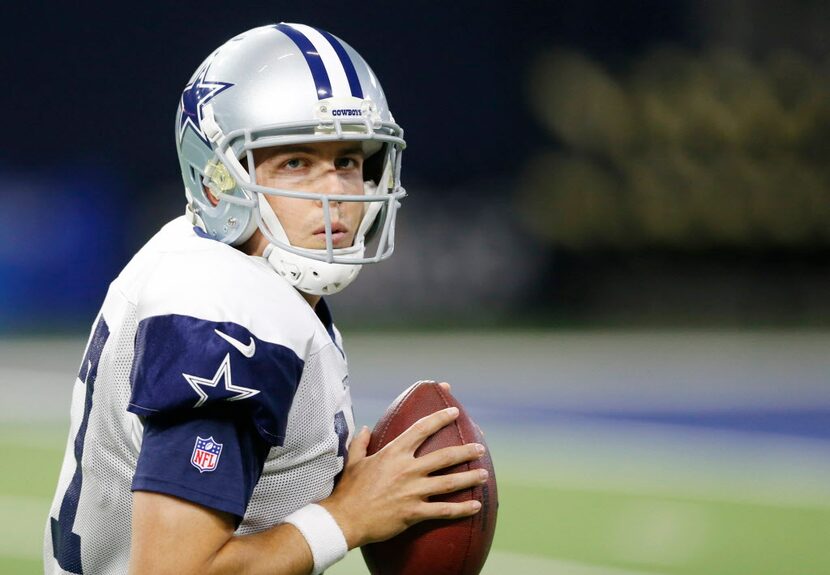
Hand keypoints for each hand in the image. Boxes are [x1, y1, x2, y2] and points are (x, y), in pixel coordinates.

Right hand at [320, 406, 486, 548]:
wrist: (344, 519)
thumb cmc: (349, 490)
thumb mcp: (354, 461)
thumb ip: (361, 442)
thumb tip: (365, 428)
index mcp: (394, 453)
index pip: (422, 429)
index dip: (440, 418)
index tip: (454, 412)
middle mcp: (408, 469)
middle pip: (444, 456)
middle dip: (466, 451)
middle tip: (480, 447)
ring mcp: (413, 491)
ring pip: (449, 482)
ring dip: (469, 478)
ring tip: (484, 475)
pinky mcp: (414, 512)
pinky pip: (444, 510)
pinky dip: (462, 509)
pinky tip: (476, 506)